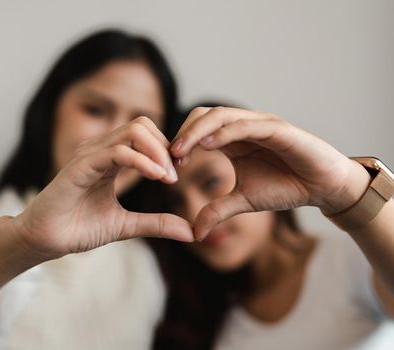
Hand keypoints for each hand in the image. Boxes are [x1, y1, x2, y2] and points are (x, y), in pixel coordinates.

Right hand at [13, 116, 193, 260]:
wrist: (45, 241)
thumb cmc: (78, 229)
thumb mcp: (126, 226)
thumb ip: (156, 224)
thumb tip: (189, 233)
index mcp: (110, 158)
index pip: (145, 134)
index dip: (166, 150)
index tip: (176, 176)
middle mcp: (100, 150)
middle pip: (142, 125)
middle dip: (165, 147)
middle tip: (174, 175)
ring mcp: (90, 155)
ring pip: (134, 131)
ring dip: (158, 152)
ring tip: (168, 178)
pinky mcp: (81, 166)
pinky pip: (118, 151)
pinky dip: (142, 161)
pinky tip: (157, 177)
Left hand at [170, 107, 370, 239]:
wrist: (322, 188)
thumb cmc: (285, 187)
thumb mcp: (243, 201)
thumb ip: (217, 211)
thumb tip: (193, 233)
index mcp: (232, 139)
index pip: (198, 129)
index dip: (180, 142)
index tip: (166, 165)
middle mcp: (242, 126)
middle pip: (204, 116)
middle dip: (183, 133)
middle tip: (168, 157)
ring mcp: (260, 124)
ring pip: (221, 116)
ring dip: (197, 132)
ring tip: (180, 151)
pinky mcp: (278, 128)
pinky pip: (246, 125)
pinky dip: (225, 132)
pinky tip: (208, 145)